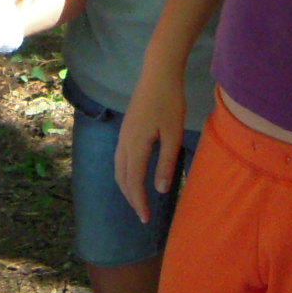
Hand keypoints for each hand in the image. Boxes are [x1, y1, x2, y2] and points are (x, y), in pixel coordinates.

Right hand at [114, 66, 184, 224]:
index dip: (139, 202)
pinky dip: (124, 173)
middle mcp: (124, 143)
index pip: (134, 182)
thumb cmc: (170, 102)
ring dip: (126, 187)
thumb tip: (161, 189)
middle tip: (143, 215)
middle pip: (122, 178)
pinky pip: (119, 158)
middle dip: (131, 199)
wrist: (158, 74)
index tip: (146, 219)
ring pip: (118, 168)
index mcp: (136, 145)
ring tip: (137, 200)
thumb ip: (166, 162)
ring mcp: (122, 135)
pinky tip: (133, 175)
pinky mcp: (126, 129)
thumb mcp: (173, 134)